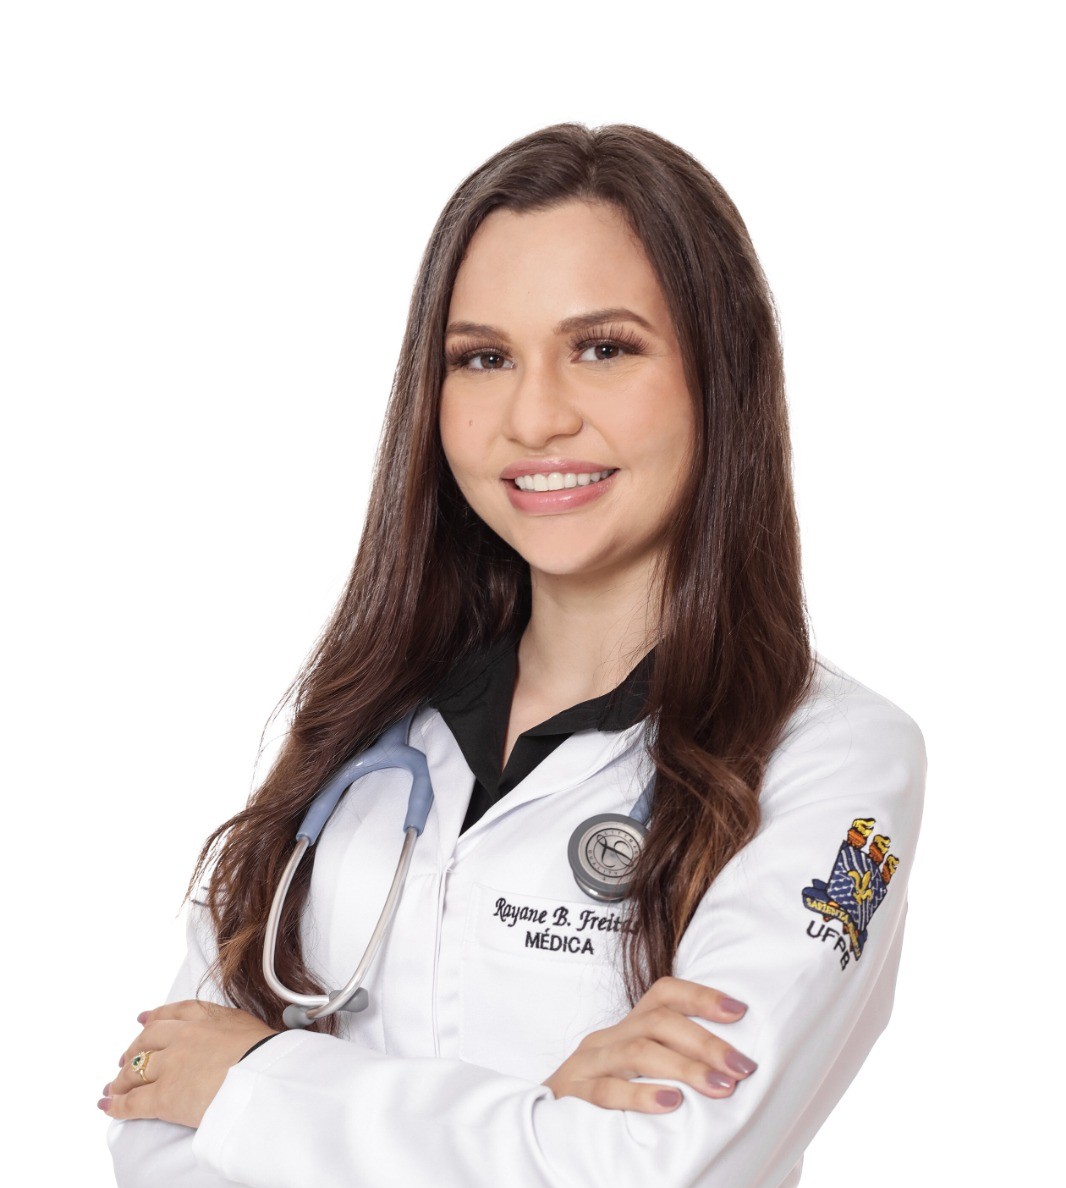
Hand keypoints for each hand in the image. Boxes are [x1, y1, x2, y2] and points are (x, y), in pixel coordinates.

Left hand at [101, 1001, 276, 1127]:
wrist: (263, 1079)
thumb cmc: (269, 1056)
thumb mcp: (255, 1029)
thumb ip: (238, 1030)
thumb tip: (245, 1038)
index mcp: (209, 1017)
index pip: (175, 1013)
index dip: (155, 1017)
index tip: (144, 1019)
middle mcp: (184, 1036)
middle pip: (148, 1039)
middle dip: (134, 1049)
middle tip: (126, 1059)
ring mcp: (171, 1065)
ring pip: (135, 1070)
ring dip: (121, 1079)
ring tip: (114, 1087)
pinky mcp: (162, 1096)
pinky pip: (132, 1102)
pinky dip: (116, 1105)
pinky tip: (107, 1106)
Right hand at [543, 976, 756, 1112]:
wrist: (539, 1122)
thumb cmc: (601, 1098)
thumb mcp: (635, 1074)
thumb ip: (671, 1064)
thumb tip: (731, 1072)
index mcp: (626, 1028)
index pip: (663, 994)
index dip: (701, 996)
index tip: (739, 1011)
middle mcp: (608, 1038)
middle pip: (658, 1022)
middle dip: (705, 1042)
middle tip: (742, 1066)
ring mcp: (588, 1063)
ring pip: (638, 1052)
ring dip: (684, 1068)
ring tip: (719, 1086)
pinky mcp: (572, 1094)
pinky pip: (607, 1091)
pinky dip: (641, 1095)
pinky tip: (672, 1104)